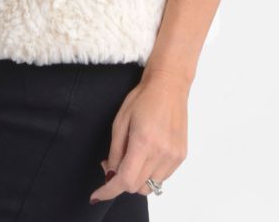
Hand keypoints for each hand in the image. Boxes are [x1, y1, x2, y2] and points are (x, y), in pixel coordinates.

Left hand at [88, 68, 188, 203]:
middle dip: (120, 181)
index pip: (125, 180)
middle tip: (112, 163)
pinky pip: (162, 177)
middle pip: (136, 186)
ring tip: (131, 157)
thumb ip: (115, 151)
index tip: (97, 194)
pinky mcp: (181, 156)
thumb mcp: (120, 121)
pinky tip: (145, 155)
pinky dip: (150, 173)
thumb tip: (110, 173)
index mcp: (144, 142)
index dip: (109, 191)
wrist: (169, 85)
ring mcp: (174, 156)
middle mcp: (162, 153)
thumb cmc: (142, 98)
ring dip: (136, 178)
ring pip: (150, 186)